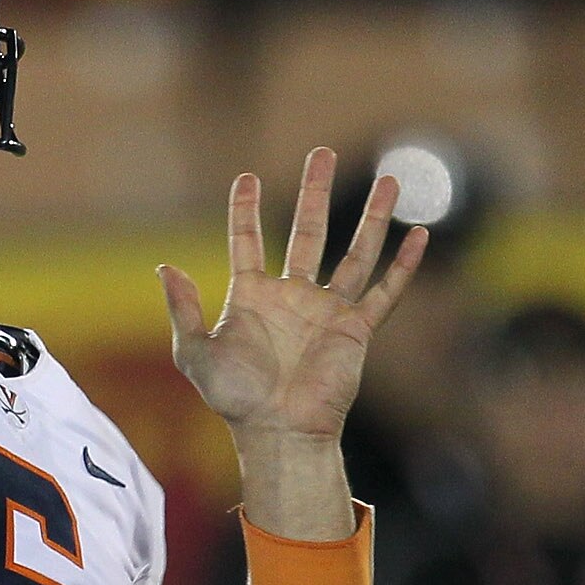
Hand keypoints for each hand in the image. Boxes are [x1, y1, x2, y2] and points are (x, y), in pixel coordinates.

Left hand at [158, 150, 428, 445]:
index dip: (245, 210)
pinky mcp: (356, 330)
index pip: (247, 240)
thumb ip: (183, 309)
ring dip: (372, 217)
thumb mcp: (195, 353)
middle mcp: (293, 296)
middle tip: (321, 152)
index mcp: (252, 296)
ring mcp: (327, 311)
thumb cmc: (234, 399)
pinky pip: (385, 292)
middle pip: (308, 231)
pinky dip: (403, 265)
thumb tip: (165, 266)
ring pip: (355, 252)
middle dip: (314, 191)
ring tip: (388, 180)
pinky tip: (419, 236)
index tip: (247, 177)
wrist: (278, 432)